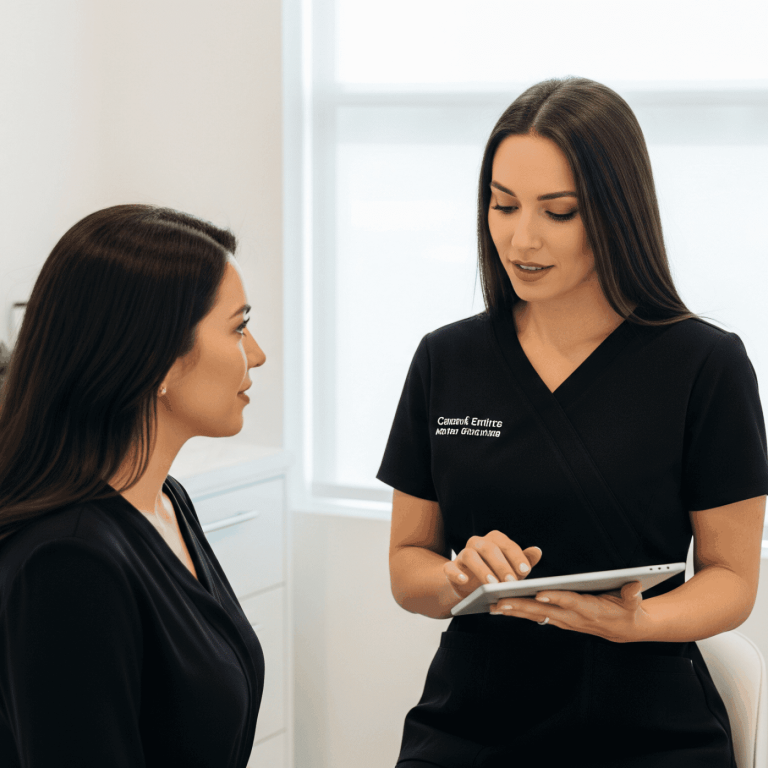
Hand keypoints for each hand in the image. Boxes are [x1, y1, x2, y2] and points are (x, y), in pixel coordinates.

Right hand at [443, 530, 542, 601]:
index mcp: (494, 541)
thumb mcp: (512, 570)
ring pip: (470, 555)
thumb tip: (537, 551)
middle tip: (511, 582)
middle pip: (489, 548)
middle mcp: (477, 543)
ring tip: (492, 585)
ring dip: (482, 569)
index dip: (516, 556)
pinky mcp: (450, 568)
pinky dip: (456, 573)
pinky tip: (464, 580)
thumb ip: (524, 561)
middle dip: (501, 565)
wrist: (469, 588)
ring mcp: (462, 555)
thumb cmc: (495, 575)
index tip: (525, 571)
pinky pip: (450, 568)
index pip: (506, 544)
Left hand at [490, 580, 648, 643]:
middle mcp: (573, 617)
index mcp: (589, 609)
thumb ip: (632, 594)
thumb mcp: (633, 602)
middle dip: (521, 606)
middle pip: (544, 611)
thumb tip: (635, 586)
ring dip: (515, 611)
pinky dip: (520, 613)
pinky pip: (536, 617)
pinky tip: (503, 609)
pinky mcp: (559, 620)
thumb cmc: (627, 610)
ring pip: (536, 615)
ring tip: (493, 606)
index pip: (570, 602)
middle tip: (500, 602)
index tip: (539, 593)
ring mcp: (564, 620)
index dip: (555, 598)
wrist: (625, 629)